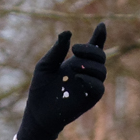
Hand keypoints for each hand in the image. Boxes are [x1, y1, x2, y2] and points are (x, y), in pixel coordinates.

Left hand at [15, 22, 106, 139]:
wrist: (37, 113)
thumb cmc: (40, 89)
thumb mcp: (45, 66)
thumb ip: (56, 50)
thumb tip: (67, 32)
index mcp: (77, 62)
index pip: (94, 47)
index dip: (100, 36)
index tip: (101, 25)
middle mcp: (86, 72)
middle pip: (100, 56)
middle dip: (91, 50)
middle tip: (75, 50)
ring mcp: (89, 86)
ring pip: (102, 70)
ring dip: (90, 65)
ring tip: (74, 66)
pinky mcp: (89, 99)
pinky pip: (99, 88)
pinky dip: (91, 81)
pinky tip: (79, 78)